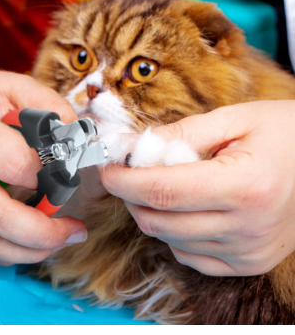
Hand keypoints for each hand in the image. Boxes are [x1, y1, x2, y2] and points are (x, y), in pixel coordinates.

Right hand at [0, 53, 86, 264]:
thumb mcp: (15, 87)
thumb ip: (53, 109)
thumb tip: (80, 145)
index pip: (13, 163)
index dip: (49, 178)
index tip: (68, 180)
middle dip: (43, 233)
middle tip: (74, 233)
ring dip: (25, 250)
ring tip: (56, 243)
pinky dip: (1, 249)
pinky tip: (26, 243)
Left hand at [100, 101, 294, 275]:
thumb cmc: (284, 133)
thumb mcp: (234, 119)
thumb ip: (180, 132)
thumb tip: (133, 146)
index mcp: (246, 186)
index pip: (162, 190)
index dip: (124, 179)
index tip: (107, 166)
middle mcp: (247, 229)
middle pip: (158, 220)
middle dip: (131, 195)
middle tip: (130, 170)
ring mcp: (247, 252)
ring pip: (168, 239)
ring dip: (152, 210)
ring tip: (163, 183)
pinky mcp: (246, 263)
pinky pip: (187, 254)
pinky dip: (173, 231)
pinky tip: (186, 208)